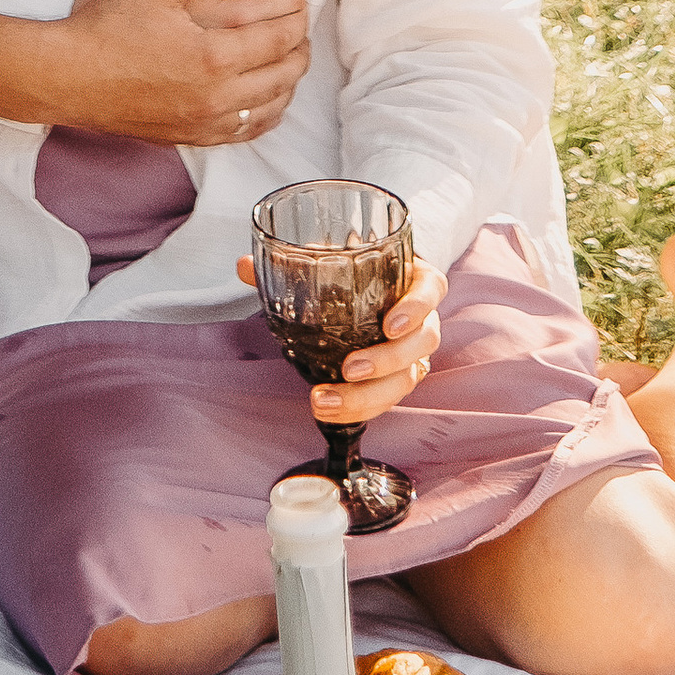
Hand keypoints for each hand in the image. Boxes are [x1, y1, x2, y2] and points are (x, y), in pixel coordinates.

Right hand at [46, 0, 308, 145]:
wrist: (67, 77)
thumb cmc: (107, 26)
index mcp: (215, 56)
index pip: (280, 34)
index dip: (296, 10)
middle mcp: (218, 97)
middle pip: (285, 70)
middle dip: (299, 40)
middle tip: (299, 18)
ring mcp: (207, 123)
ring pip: (273, 104)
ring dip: (290, 76)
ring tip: (290, 51)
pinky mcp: (194, 137)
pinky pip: (249, 131)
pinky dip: (269, 111)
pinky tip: (269, 95)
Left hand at [236, 251, 444, 423]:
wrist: (363, 298)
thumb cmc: (352, 276)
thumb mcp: (327, 262)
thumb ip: (289, 263)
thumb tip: (243, 266)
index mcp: (411, 279)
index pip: (431, 288)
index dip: (416, 307)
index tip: (390, 324)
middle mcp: (421, 318)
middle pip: (423, 342)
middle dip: (387, 361)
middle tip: (349, 369)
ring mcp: (413, 352)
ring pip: (408, 378)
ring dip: (370, 394)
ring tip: (327, 400)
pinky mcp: (399, 379)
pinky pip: (389, 399)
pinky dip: (362, 408)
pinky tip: (332, 412)